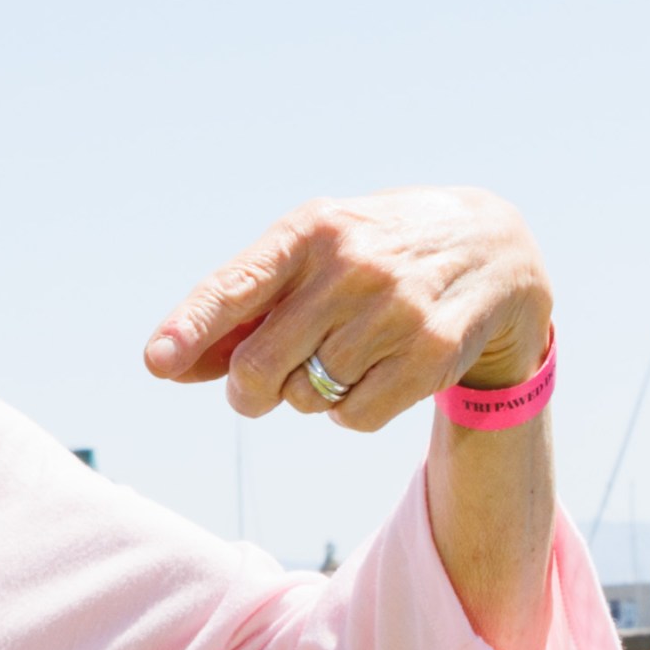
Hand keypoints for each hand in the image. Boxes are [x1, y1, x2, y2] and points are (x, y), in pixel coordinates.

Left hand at [144, 188, 552, 430]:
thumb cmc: (372, 257)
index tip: (158, 362)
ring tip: (341, 358)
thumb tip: (172, 364)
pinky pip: (352, 418)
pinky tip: (374, 374)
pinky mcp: (432, 355)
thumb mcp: (311, 257)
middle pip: (259, 366)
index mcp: (310, 231)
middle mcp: (352, 267)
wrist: (491, 249)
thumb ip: (244, 306)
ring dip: (308, 395)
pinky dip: (348, 413)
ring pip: (306, 398)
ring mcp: (395, 311)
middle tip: (260, 387)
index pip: (236, 285)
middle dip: (249, 390)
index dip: (192, 327)